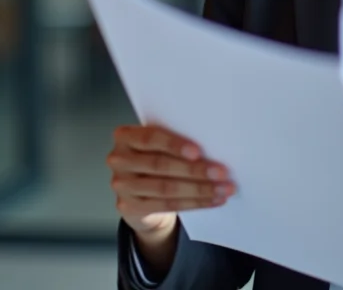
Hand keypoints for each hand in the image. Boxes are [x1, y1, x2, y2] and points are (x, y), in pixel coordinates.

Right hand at [107, 124, 235, 239]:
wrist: (140, 191)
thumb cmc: (156, 159)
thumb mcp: (160, 145)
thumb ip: (176, 143)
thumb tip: (213, 147)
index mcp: (125, 136)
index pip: (150, 138)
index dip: (175, 145)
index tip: (198, 151)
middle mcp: (118, 159)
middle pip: (160, 165)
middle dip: (195, 170)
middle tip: (221, 173)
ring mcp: (121, 185)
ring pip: (166, 188)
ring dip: (199, 189)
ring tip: (223, 189)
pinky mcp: (129, 206)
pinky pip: (166, 205)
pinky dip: (194, 203)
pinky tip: (212, 200)